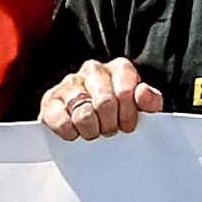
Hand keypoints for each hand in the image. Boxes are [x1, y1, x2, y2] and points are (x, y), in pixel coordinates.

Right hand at [39, 55, 164, 140]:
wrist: (91, 119)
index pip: (126, 92)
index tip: (127, 126)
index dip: (128, 115)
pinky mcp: (50, 99)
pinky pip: (61, 121)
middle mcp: (93, 69)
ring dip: (91, 131)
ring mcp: (70, 83)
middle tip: (109, 131)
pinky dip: (70, 132)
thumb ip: (150, 101)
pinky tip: (76, 132)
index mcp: (119, 68)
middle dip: (109, 125)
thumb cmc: (120, 112)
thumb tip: (142, 93)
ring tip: (94, 132)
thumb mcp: (142, 107)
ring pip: (83, 114)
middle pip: (105, 103)